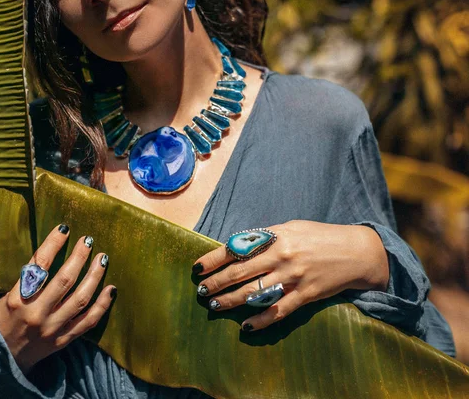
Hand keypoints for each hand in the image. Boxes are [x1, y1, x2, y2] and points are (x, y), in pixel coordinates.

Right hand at [0, 224, 115, 373]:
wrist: (5, 357)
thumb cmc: (6, 319)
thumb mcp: (7, 297)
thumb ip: (27, 279)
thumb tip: (51, 250)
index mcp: (18, 299)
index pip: (38, 266)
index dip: (52, 244)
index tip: (64, 229)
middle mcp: (36, 314)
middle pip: (64, 280)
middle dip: (79, 257)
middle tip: (88, 241)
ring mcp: (52, 328)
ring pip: (81, 299)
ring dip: (94, 276)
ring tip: (102, 258)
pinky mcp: (64, 339)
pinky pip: (89, 321)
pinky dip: (102, 305)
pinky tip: (111, 289)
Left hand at [193, 220, 388, 330]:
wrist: (356, 251)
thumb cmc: (319, 236)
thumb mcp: (291, 228)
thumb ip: (265, 238)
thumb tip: (236, 247)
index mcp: (276, 237)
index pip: (236, 248)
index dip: (214, 259)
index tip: (198, 268)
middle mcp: (283, 257)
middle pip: (241, 273)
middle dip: (217, 282)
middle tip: (202, 291)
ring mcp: (294, 277)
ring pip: (255, 293)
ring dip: (232, 301)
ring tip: (215, 305)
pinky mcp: (306, 295)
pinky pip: (279, 311)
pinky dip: (261, 321)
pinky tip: (246, 326)